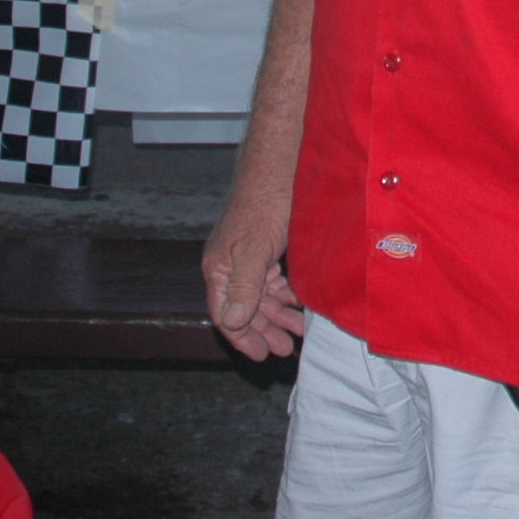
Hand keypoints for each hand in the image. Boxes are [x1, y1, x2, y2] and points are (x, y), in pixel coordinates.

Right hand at [201, 177, 306, 360]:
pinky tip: (300, 305)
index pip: (223, 315)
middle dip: (265, 331)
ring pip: (261, 296)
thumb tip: (232, 323)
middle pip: (243, 309)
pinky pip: (273, 280)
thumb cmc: (265, 201)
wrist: (281, 163)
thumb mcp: (255, 248)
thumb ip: (243, 286)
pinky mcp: (266, 246)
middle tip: (287, 348)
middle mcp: (229, 264)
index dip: (242, 337)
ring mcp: (248, 256)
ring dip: (279, 315)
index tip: (263, 355)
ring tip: (299, 331)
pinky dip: (286, 295)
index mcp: (218, 267)